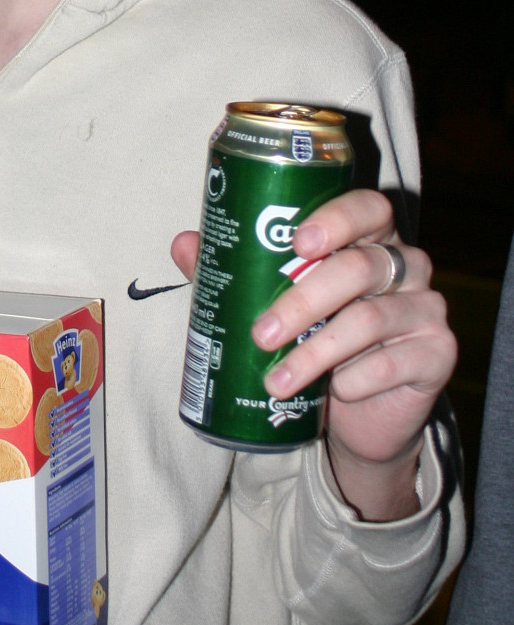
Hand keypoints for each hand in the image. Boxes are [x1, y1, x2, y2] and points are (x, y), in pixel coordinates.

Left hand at [171, 189, 456, 519]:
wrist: (359, 416)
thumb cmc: (315, 340)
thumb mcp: (275, 304)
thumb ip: (237, 271)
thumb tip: (186, 243)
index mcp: (369, 237)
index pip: (367, 208)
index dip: (336, 219)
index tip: (296, 242)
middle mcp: (406, 264)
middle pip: (361, 266)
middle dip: (304, 299)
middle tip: (261, 332)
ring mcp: (426, 308)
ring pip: (371, 318)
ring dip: (317, 351)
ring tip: (277, 379)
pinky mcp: (438, 354)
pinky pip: (396, 362)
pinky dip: (357, 378)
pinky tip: (334, 391)